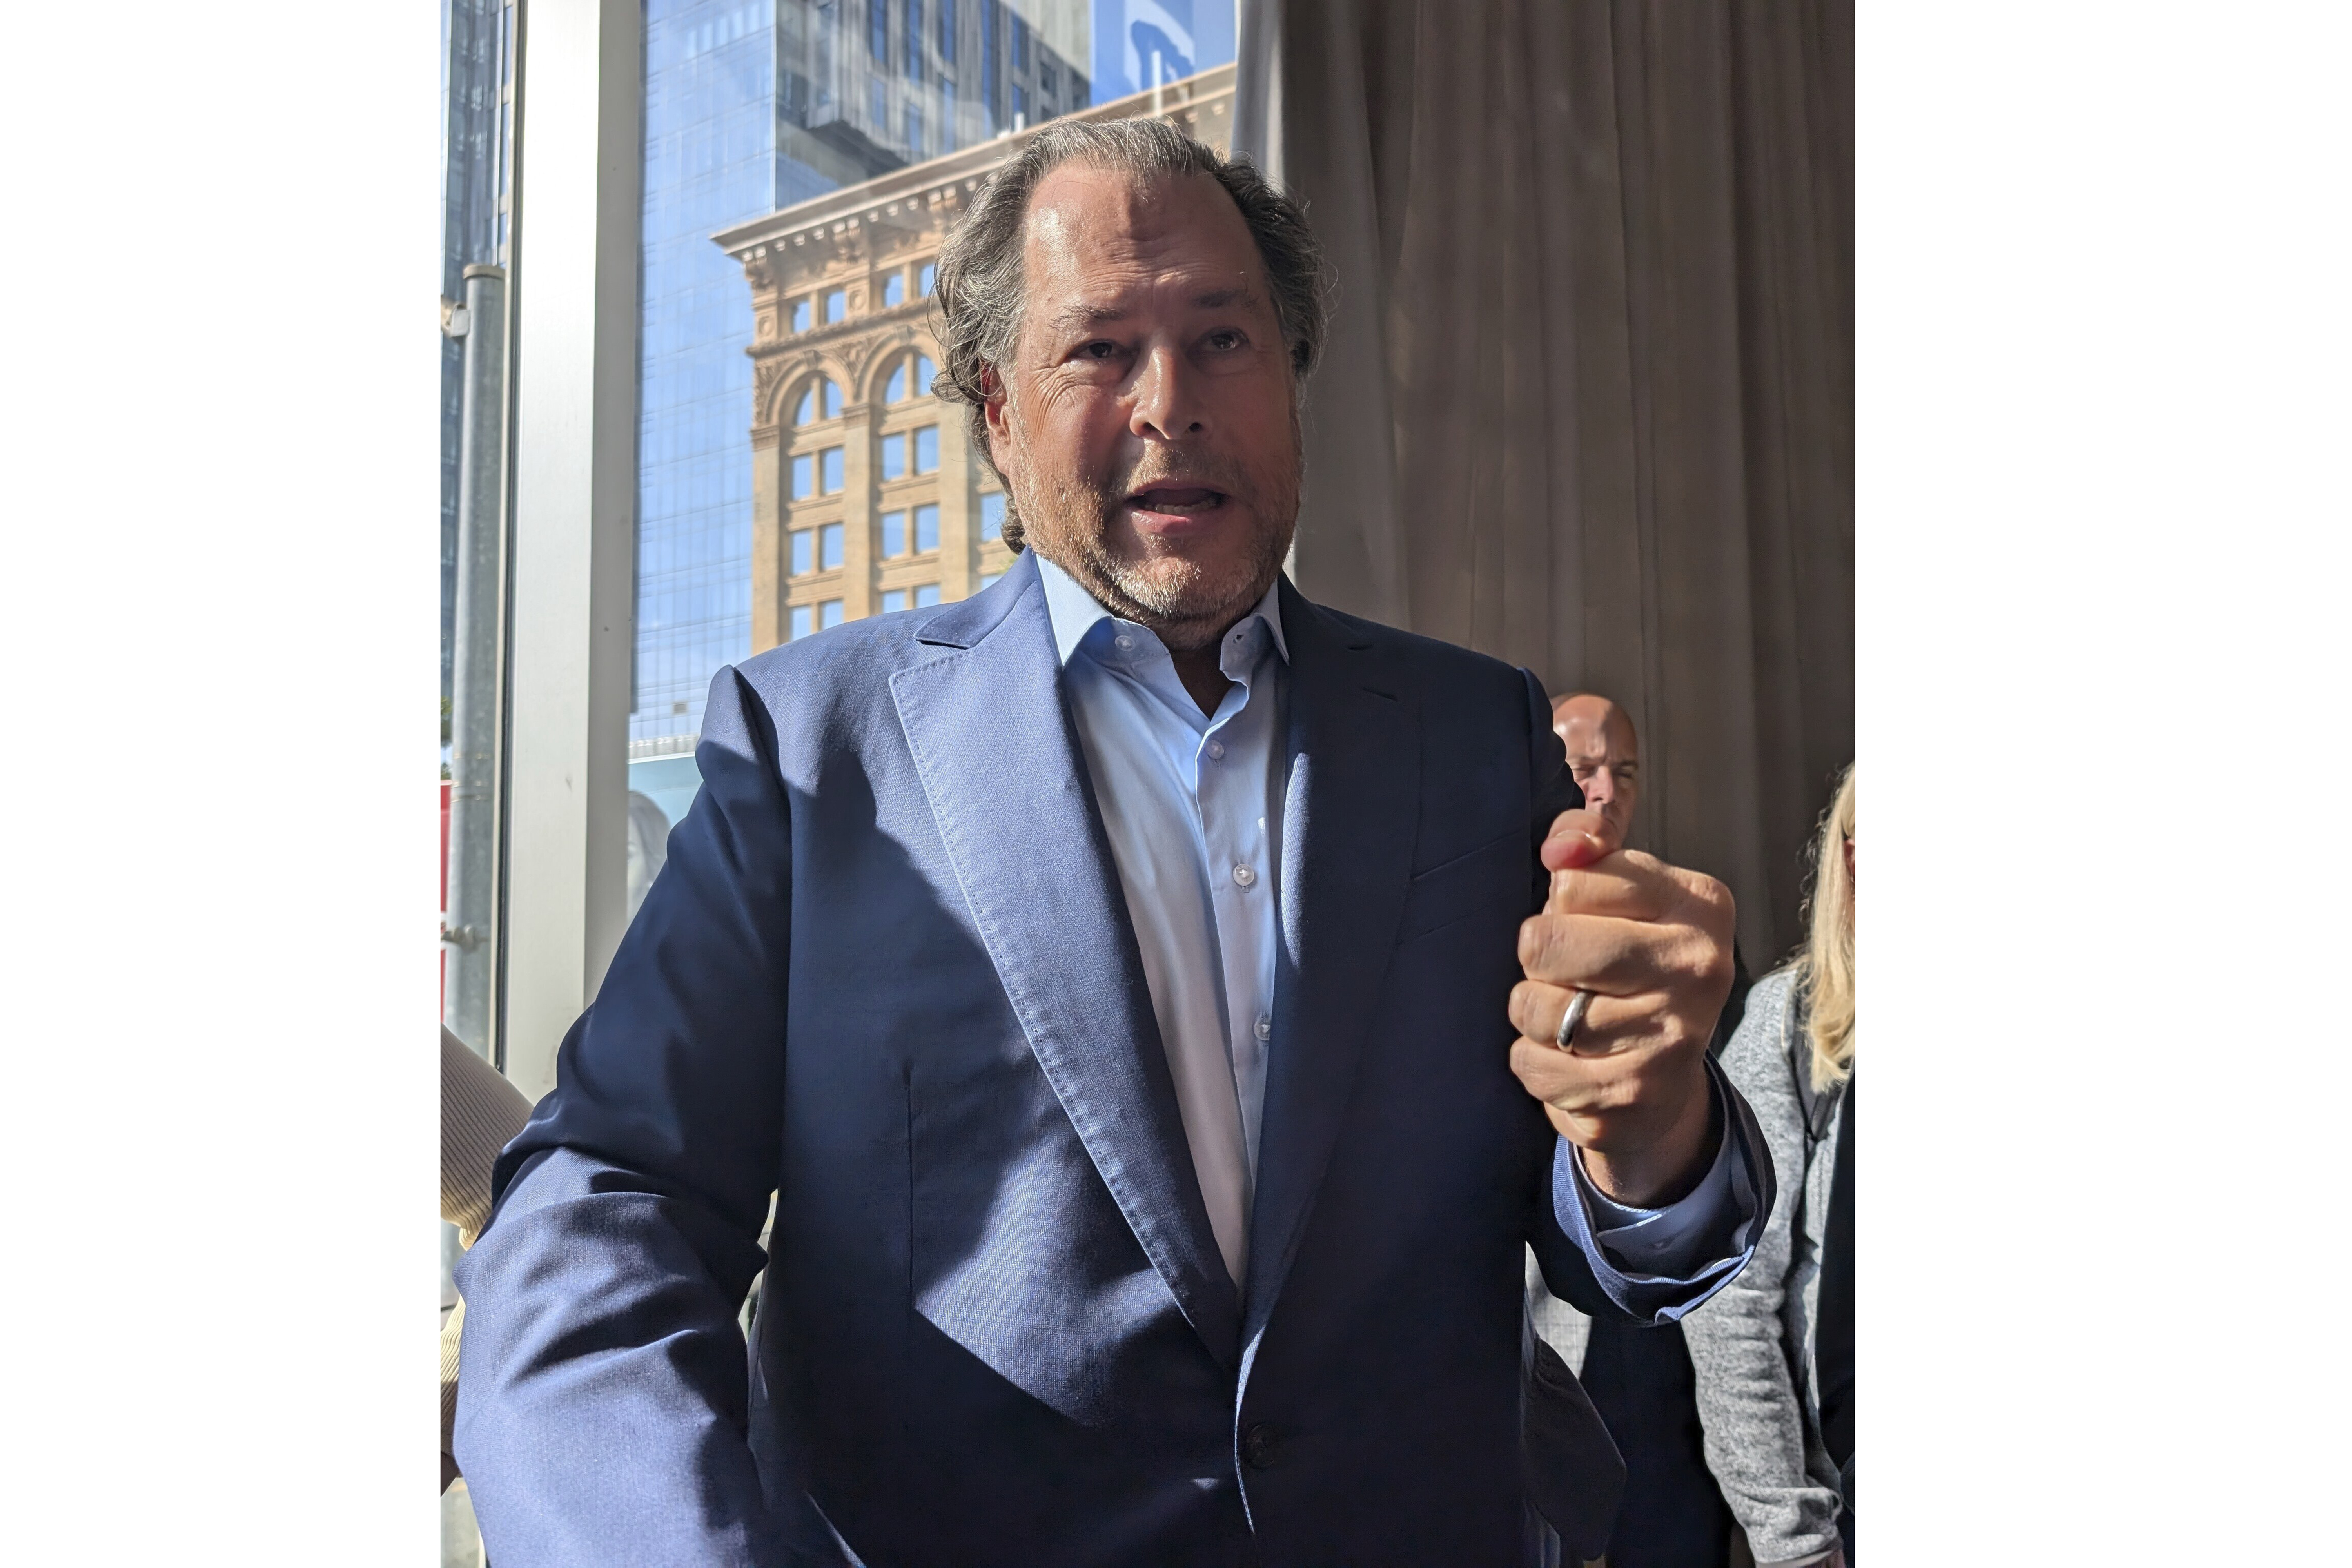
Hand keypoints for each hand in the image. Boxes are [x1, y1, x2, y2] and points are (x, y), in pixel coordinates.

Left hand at [1507, 808, 1735, 1205]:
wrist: (1665, 1083)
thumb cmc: (1630, 963)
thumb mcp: (1620, 888)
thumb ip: (1586, 842)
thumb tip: (1562, 848)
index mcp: (1699, 903)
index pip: (1572, 880)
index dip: (1562, 903)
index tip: (1594, 922)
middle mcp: (1698, 968)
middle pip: (1544, 941)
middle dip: (1539, 959)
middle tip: (1572, 975)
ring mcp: (1671, 1036)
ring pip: (1533, 1006)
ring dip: (1534, 1013)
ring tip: (1574, 1017)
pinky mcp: (1633, 1094)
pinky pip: (1531, 1064)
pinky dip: (1533, 1062)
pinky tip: (1571, 1059)